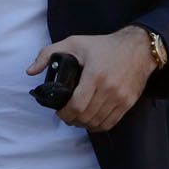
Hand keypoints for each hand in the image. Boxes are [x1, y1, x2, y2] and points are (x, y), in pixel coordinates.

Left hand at [28, 26, 159, 132]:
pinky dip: (98, 125)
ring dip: (84, 124)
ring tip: (77, 118)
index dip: (65, 114)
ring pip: (97, 122)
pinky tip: (91, 120)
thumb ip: (48, 54)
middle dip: (72, 120)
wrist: (138, 48)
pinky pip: (110, 123)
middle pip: (86, 117)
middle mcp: (109, 89)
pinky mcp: (128, 103)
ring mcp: (120, 98)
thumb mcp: (75, 42)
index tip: (60, 112)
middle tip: (66, 115)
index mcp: (94, 75)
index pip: (77, 106)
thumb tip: (30, 71)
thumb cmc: (105, 45)